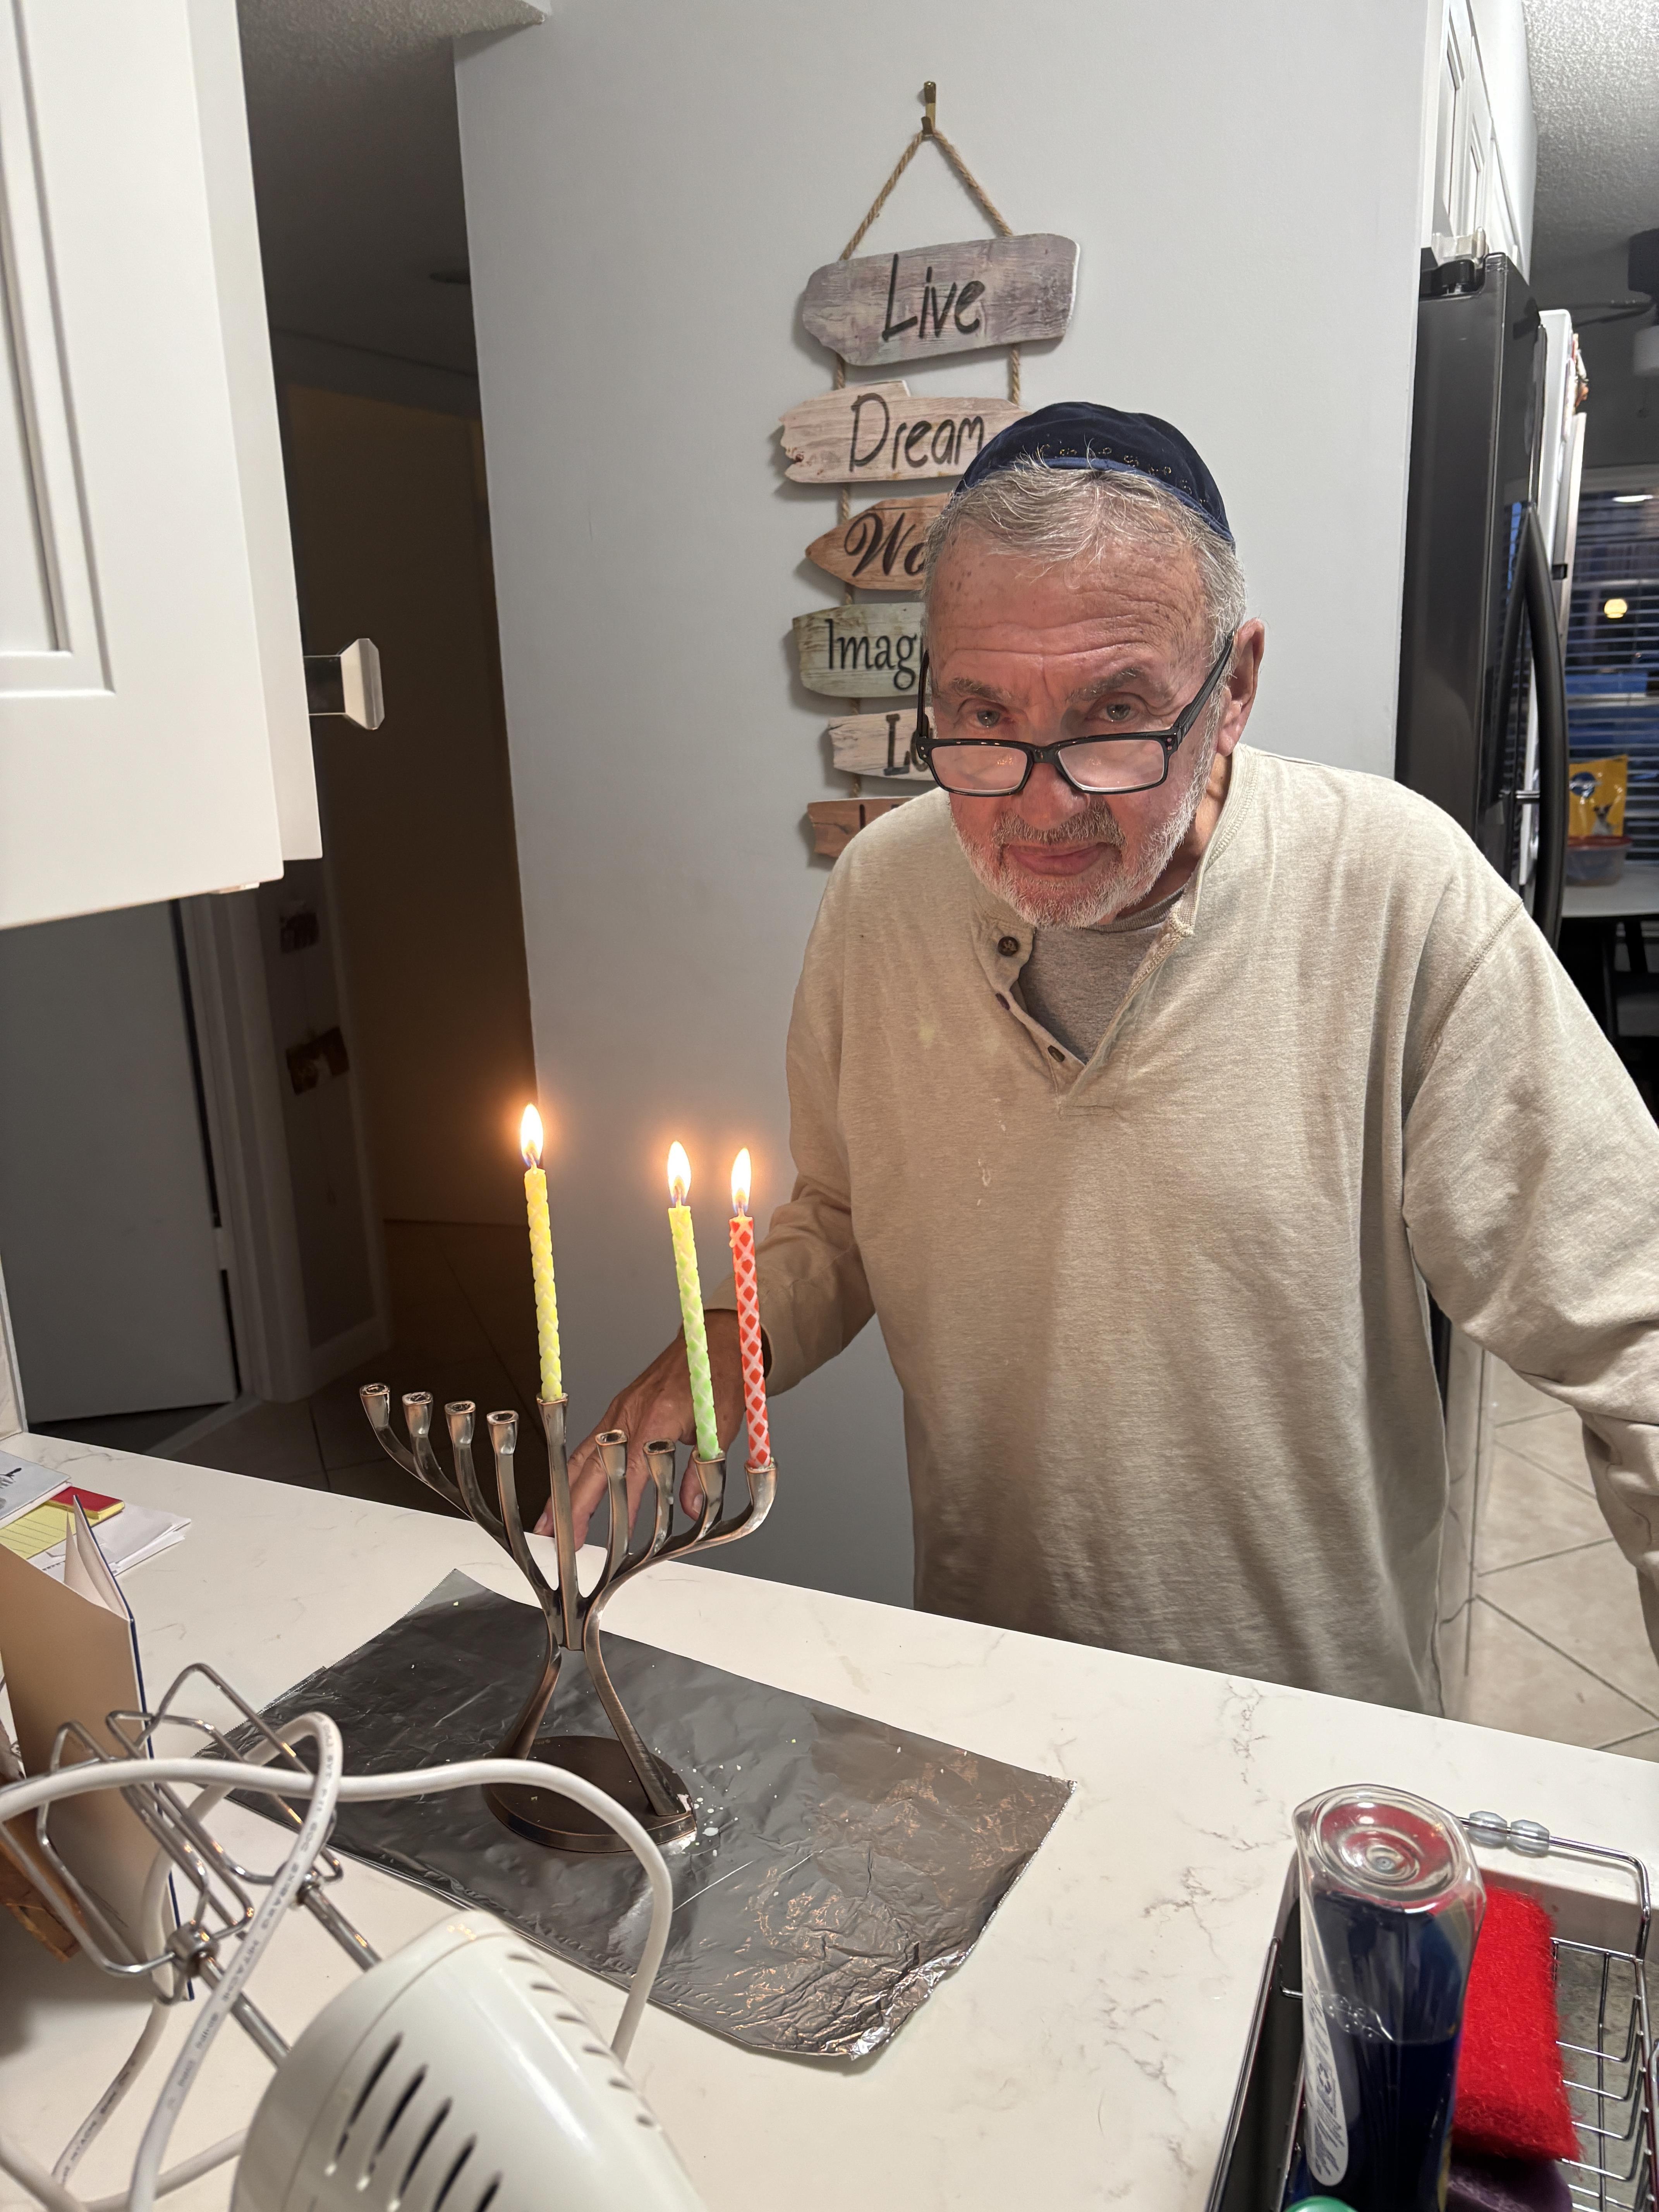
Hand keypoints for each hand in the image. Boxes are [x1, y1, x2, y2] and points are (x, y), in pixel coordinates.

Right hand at [546, 1311, 745, 1544]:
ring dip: (563, 1489)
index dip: (618, 1506)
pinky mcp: (618, 1408)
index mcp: (657, 1417)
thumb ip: (703, 1471)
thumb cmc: (718, 1377)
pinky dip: (574, 1468)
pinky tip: (566, 1487)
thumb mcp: (722, 1427)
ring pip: (581, 1454)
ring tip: (549, 1522)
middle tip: (558, 1539)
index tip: (610, 1537)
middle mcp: (629, 1413)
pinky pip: (589, 1442)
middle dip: (572, 1505)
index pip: (629, 1470)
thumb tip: (691, 1508)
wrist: (712, 1339)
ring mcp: (619, 1409)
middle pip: (590, 1465)